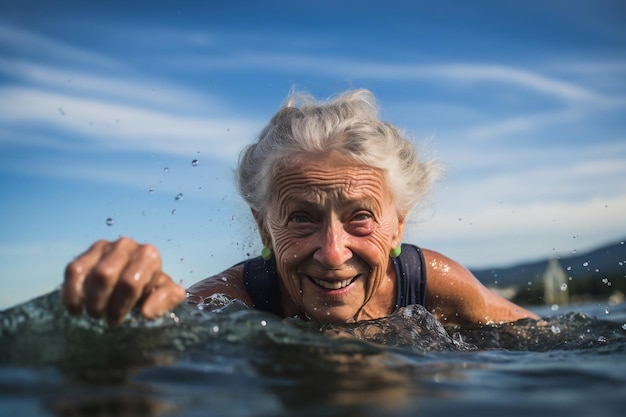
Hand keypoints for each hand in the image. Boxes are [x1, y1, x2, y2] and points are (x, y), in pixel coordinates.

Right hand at [62, 237, 186, 324]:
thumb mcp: (164, 293)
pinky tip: (76, 309)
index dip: (120, 306)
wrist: (136, 276)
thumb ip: (165, 300)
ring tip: (94, 313)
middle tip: (104, 317)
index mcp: (148, 255)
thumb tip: (147, 312)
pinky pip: (73, 271)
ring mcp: (106, 246)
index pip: (129, 283)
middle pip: (106, 276)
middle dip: (102, 304)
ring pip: (89, 274)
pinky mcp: (88, 252)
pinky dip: (71, 294)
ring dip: (89, 301)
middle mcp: (126, 245)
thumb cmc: (150, 287)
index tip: (117, 319)